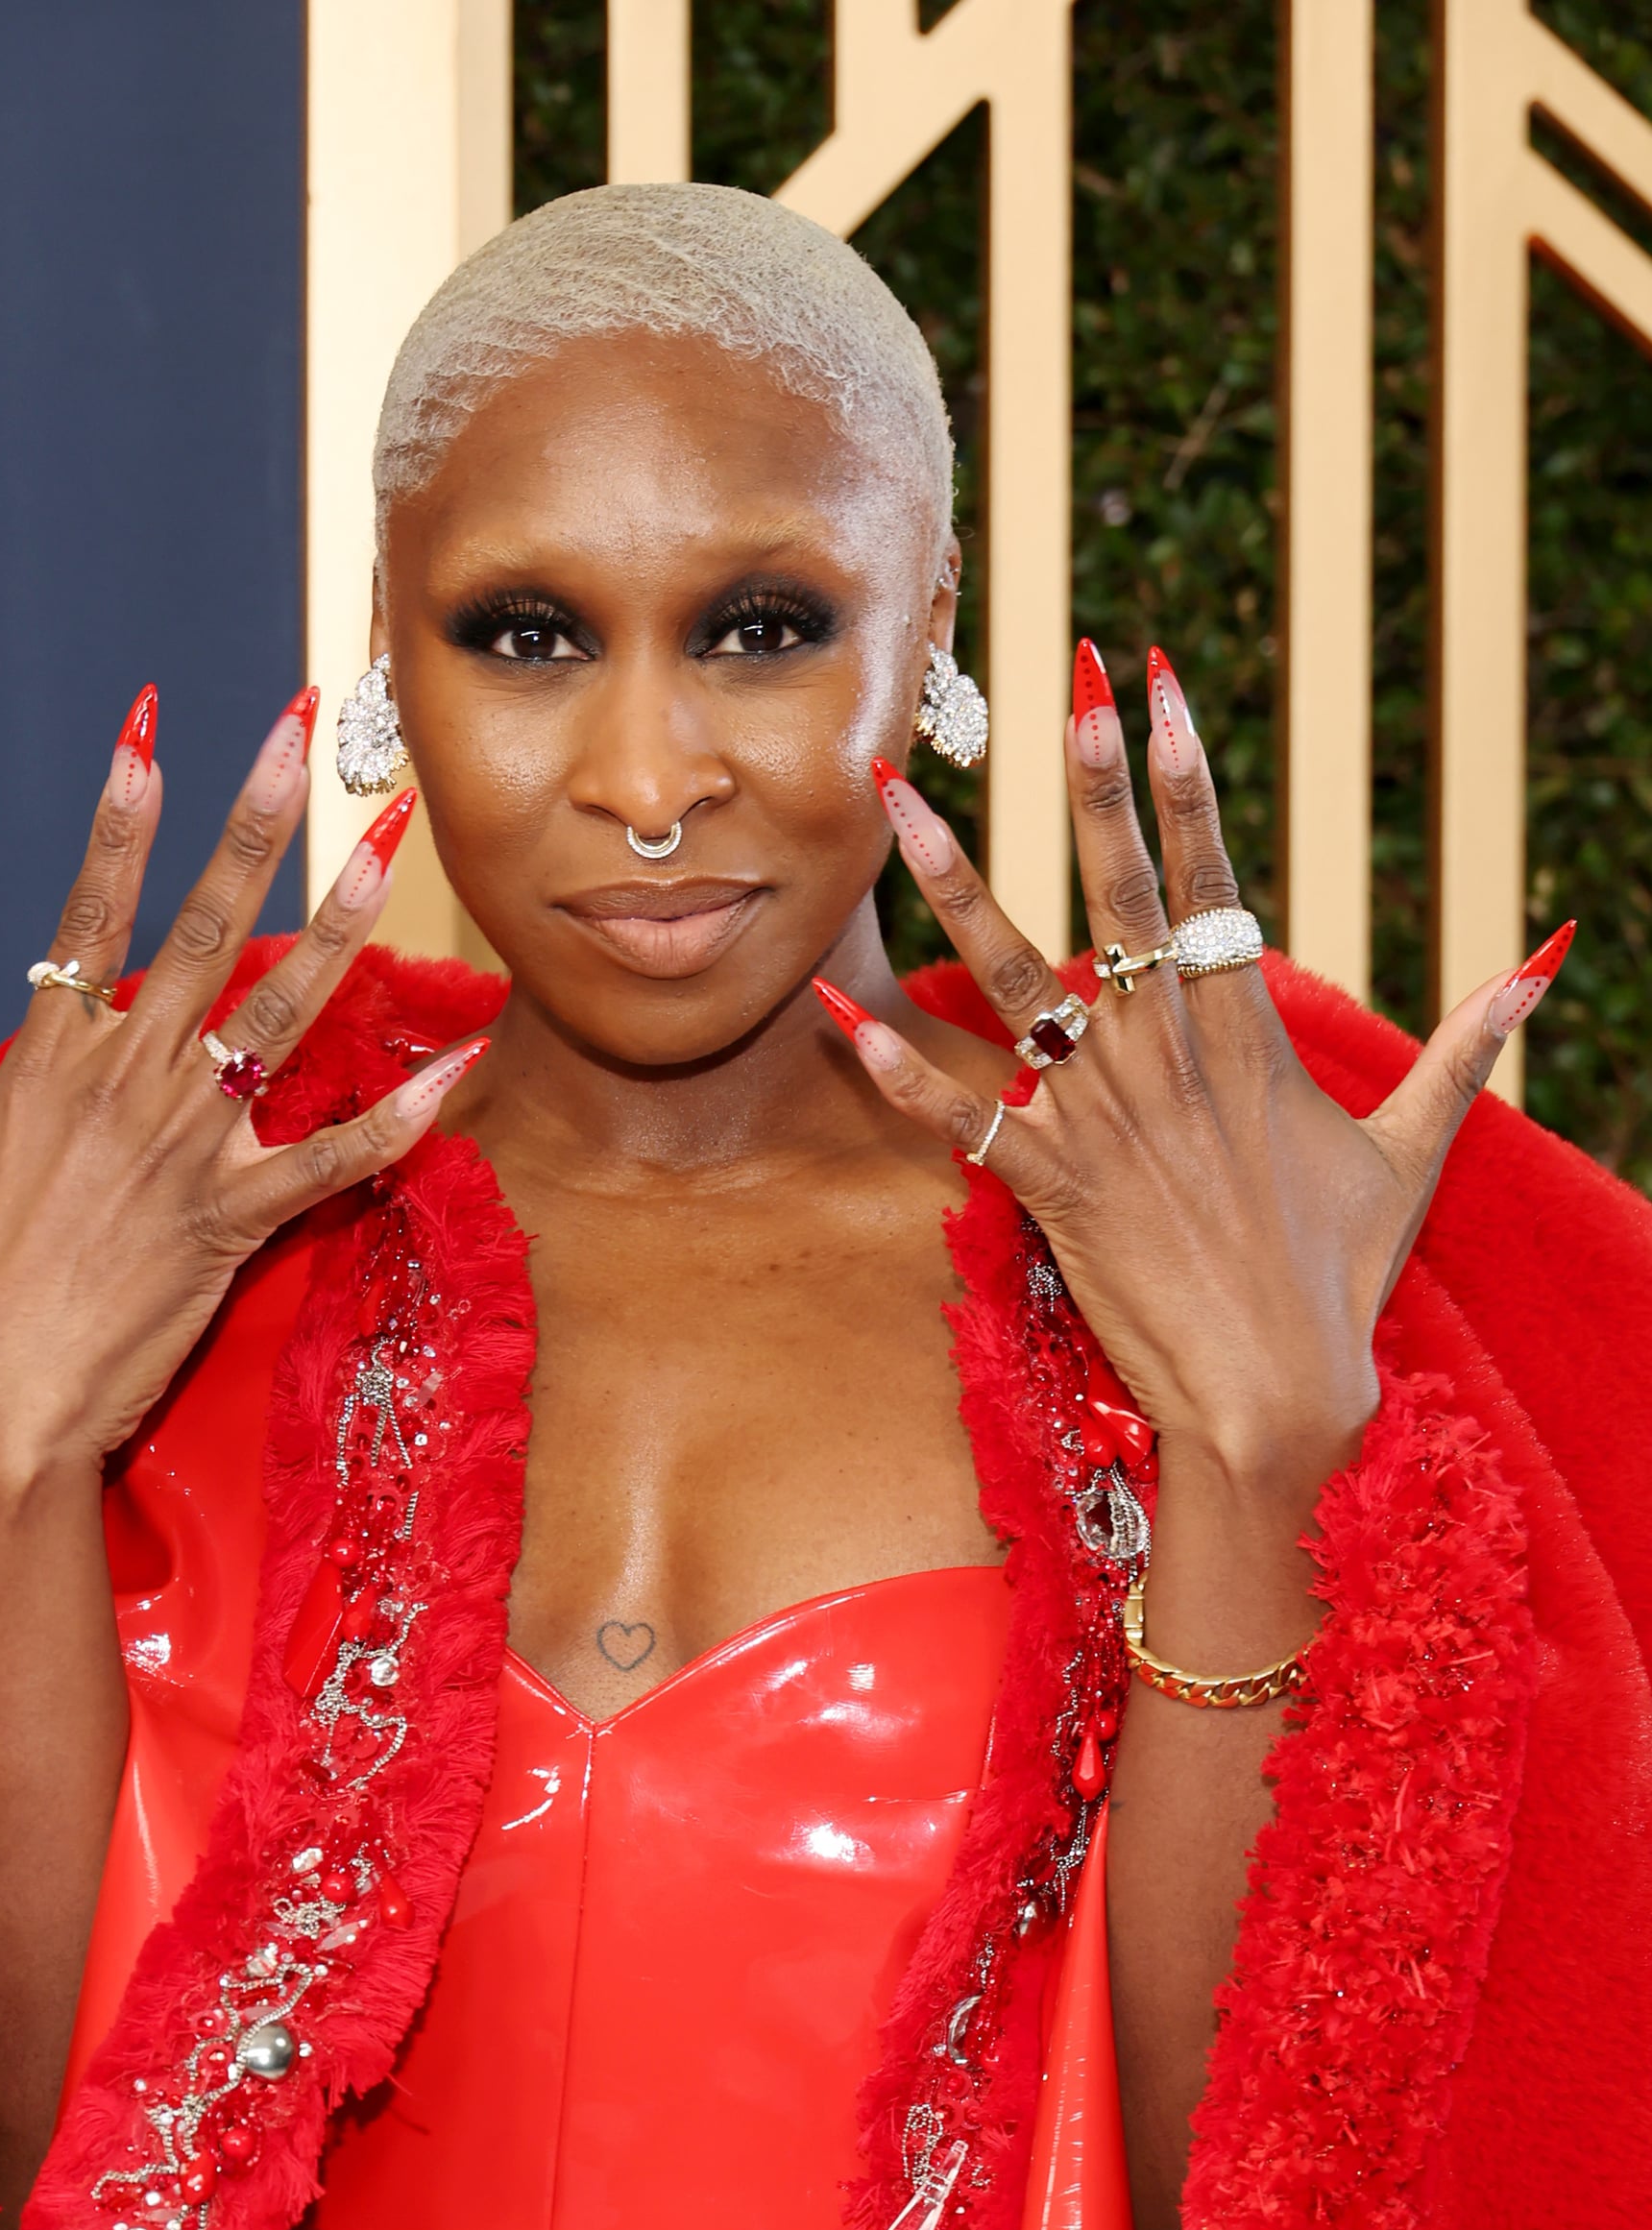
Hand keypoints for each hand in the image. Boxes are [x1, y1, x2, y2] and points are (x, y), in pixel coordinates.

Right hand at [0, 689, 482, 1504]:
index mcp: (48, 1057)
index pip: (88, 909)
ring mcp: (187, 1147)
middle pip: (199, 930)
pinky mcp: (235, 1218)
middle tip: (303, 736)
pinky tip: (463, 1062)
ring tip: (387, 847)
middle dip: (251, 825)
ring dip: (340, 925)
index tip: (152, 727)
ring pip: (280, 1016)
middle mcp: (125, 1082)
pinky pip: (336, 1157)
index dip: (123, 816)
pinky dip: (404, 1115)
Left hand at [826, 643, 1571, 1481]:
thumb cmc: (1338, 1277)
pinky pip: (961, 1119)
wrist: (1275, 1396)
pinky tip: (837, 1013)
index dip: (1185, 778)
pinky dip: (896, 1073)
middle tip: (1065, 683)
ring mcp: (1105, 1121)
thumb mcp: (1414, 1150)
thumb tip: (1542, 960)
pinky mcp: (1052, 1189)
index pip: (1211, 880)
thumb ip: (1464, 1045)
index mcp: (1248, 1039)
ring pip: (1016, 982)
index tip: (1159, 686)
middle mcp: (1169, 1061)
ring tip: (896, 803)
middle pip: (1123, 897)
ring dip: (954, 887)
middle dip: (1093, 786)